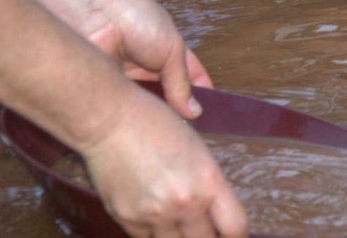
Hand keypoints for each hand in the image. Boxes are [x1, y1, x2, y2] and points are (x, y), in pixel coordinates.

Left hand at [79, 0, 212, 121]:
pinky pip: (124, 110)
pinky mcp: (107, 92)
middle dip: (178, 111)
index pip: (190, 76)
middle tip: (188, 132)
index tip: (210, 115)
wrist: (93, 18)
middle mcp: (147, 67)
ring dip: (156, 117)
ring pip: (146, 106)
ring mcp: (127, 80)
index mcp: (168, 50)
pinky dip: (133, 119)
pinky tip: (142, 131)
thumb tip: (194, 111)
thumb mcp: (171, 48)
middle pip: (169, 95)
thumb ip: (181, 81)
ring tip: (167, 135)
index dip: (201, 94)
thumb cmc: (136, 19)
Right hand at [80, 87, 247, 237]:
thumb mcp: (196, 150)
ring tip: (178, 224)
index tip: (231, 234)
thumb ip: (208, 185)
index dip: (237, 235)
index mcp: (208, 180)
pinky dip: (152, 232)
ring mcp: (154, 214)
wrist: (108, 121)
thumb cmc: (155, 124)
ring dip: (179, 237)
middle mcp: (184, 202)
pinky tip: (153, 217)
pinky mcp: (127, 218)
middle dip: (208, 237)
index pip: (235, 227)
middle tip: (204, 229)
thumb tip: (215, 214)